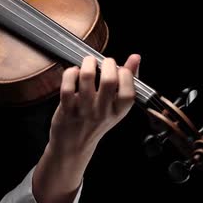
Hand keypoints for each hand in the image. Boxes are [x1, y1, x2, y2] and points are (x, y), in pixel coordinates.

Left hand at [32, 54, 139, 202]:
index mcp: (119, 111)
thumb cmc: (96, 122)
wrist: (73, 145)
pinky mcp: (67, 108)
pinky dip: (70, 73)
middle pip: (109, 80)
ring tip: (88, 63)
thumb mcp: (116, 106)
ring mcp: (84, 110)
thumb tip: (136, 57)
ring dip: (88, 63)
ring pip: (87, 78)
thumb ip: (128, 81)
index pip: (129, 90)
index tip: (120, 69)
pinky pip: (68, 85)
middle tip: (104, 63)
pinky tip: (74, 73)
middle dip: (107, 63)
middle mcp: (103, 112)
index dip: (125, 73)